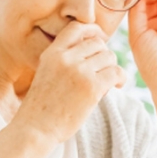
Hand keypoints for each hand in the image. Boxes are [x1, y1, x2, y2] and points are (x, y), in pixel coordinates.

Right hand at [16, 22, 126, 143]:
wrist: (35, 129)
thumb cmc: (42, 106)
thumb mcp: (46, 73)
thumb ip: (64, 60)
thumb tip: (94, 50)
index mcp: (52, 53)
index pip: (76, 28)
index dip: (93, 30)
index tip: (101, 37)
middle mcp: (66, 58)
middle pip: (98, 43)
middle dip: (104, 55)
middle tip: (103, 71)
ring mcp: (79, 71)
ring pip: (109, 57)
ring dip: (112, 68)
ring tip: (107, 82)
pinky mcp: (91, 87)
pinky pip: (116, 72)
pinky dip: (120, 78)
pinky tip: (116, 86)